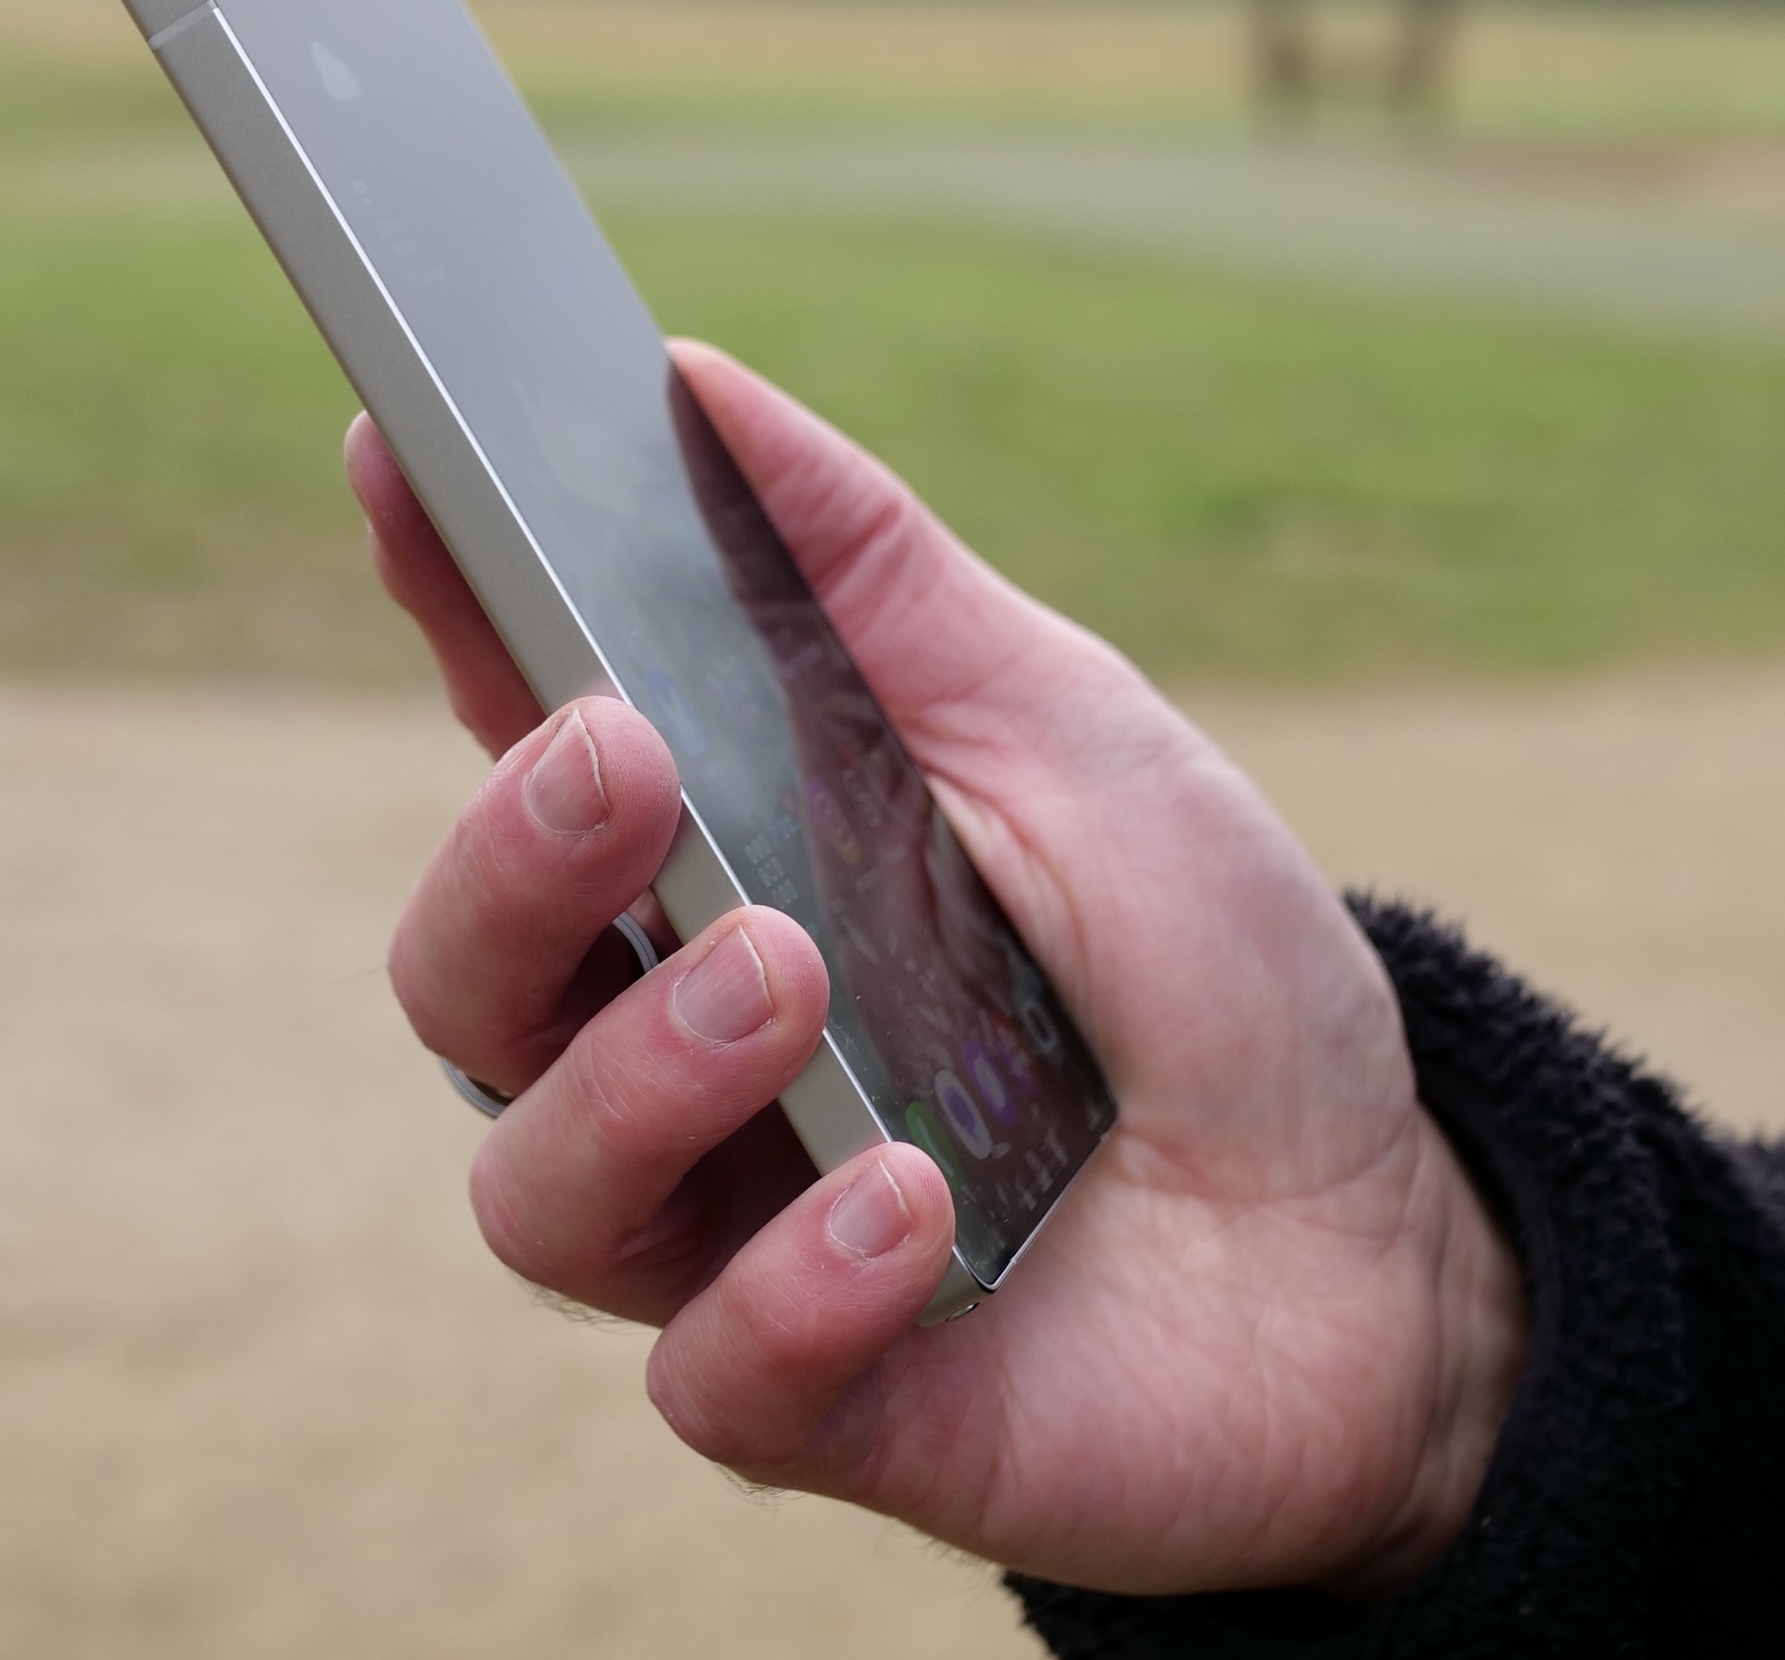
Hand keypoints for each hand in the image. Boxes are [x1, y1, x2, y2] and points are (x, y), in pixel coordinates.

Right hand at [353, 343, 1523, 1596]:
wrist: (1387, 1238)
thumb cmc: (1207, 972)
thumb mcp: (1065, 733)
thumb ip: (879, 581)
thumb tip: (698, 380)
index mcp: (717, 868)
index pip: (521, 733)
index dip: (443, 605)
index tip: (398, 456)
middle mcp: (677, 1053)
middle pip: (466, 980)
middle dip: (502, 861)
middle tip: (618, 760)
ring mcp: (734, 1231)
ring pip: (537, 1184)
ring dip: (636, 1071)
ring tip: (785, 977)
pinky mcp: (825, 1403)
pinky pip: (711, 1372)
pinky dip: (788, 1284)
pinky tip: (907, 1207)